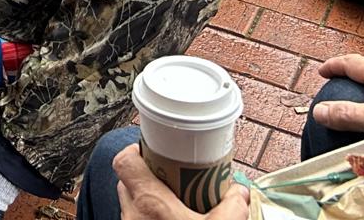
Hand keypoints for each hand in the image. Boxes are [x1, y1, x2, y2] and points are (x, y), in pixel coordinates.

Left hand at [112, 144, 250, 219]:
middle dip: (148, 177)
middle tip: (172, 179)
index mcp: (149, 203)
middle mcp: (132, 217)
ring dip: (148, 203)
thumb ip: (234, 206)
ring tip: (175, 207)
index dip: (136, 151)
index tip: (156, 150)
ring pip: (131, 208)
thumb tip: (240, 192)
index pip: (124, 161)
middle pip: (127, 184)